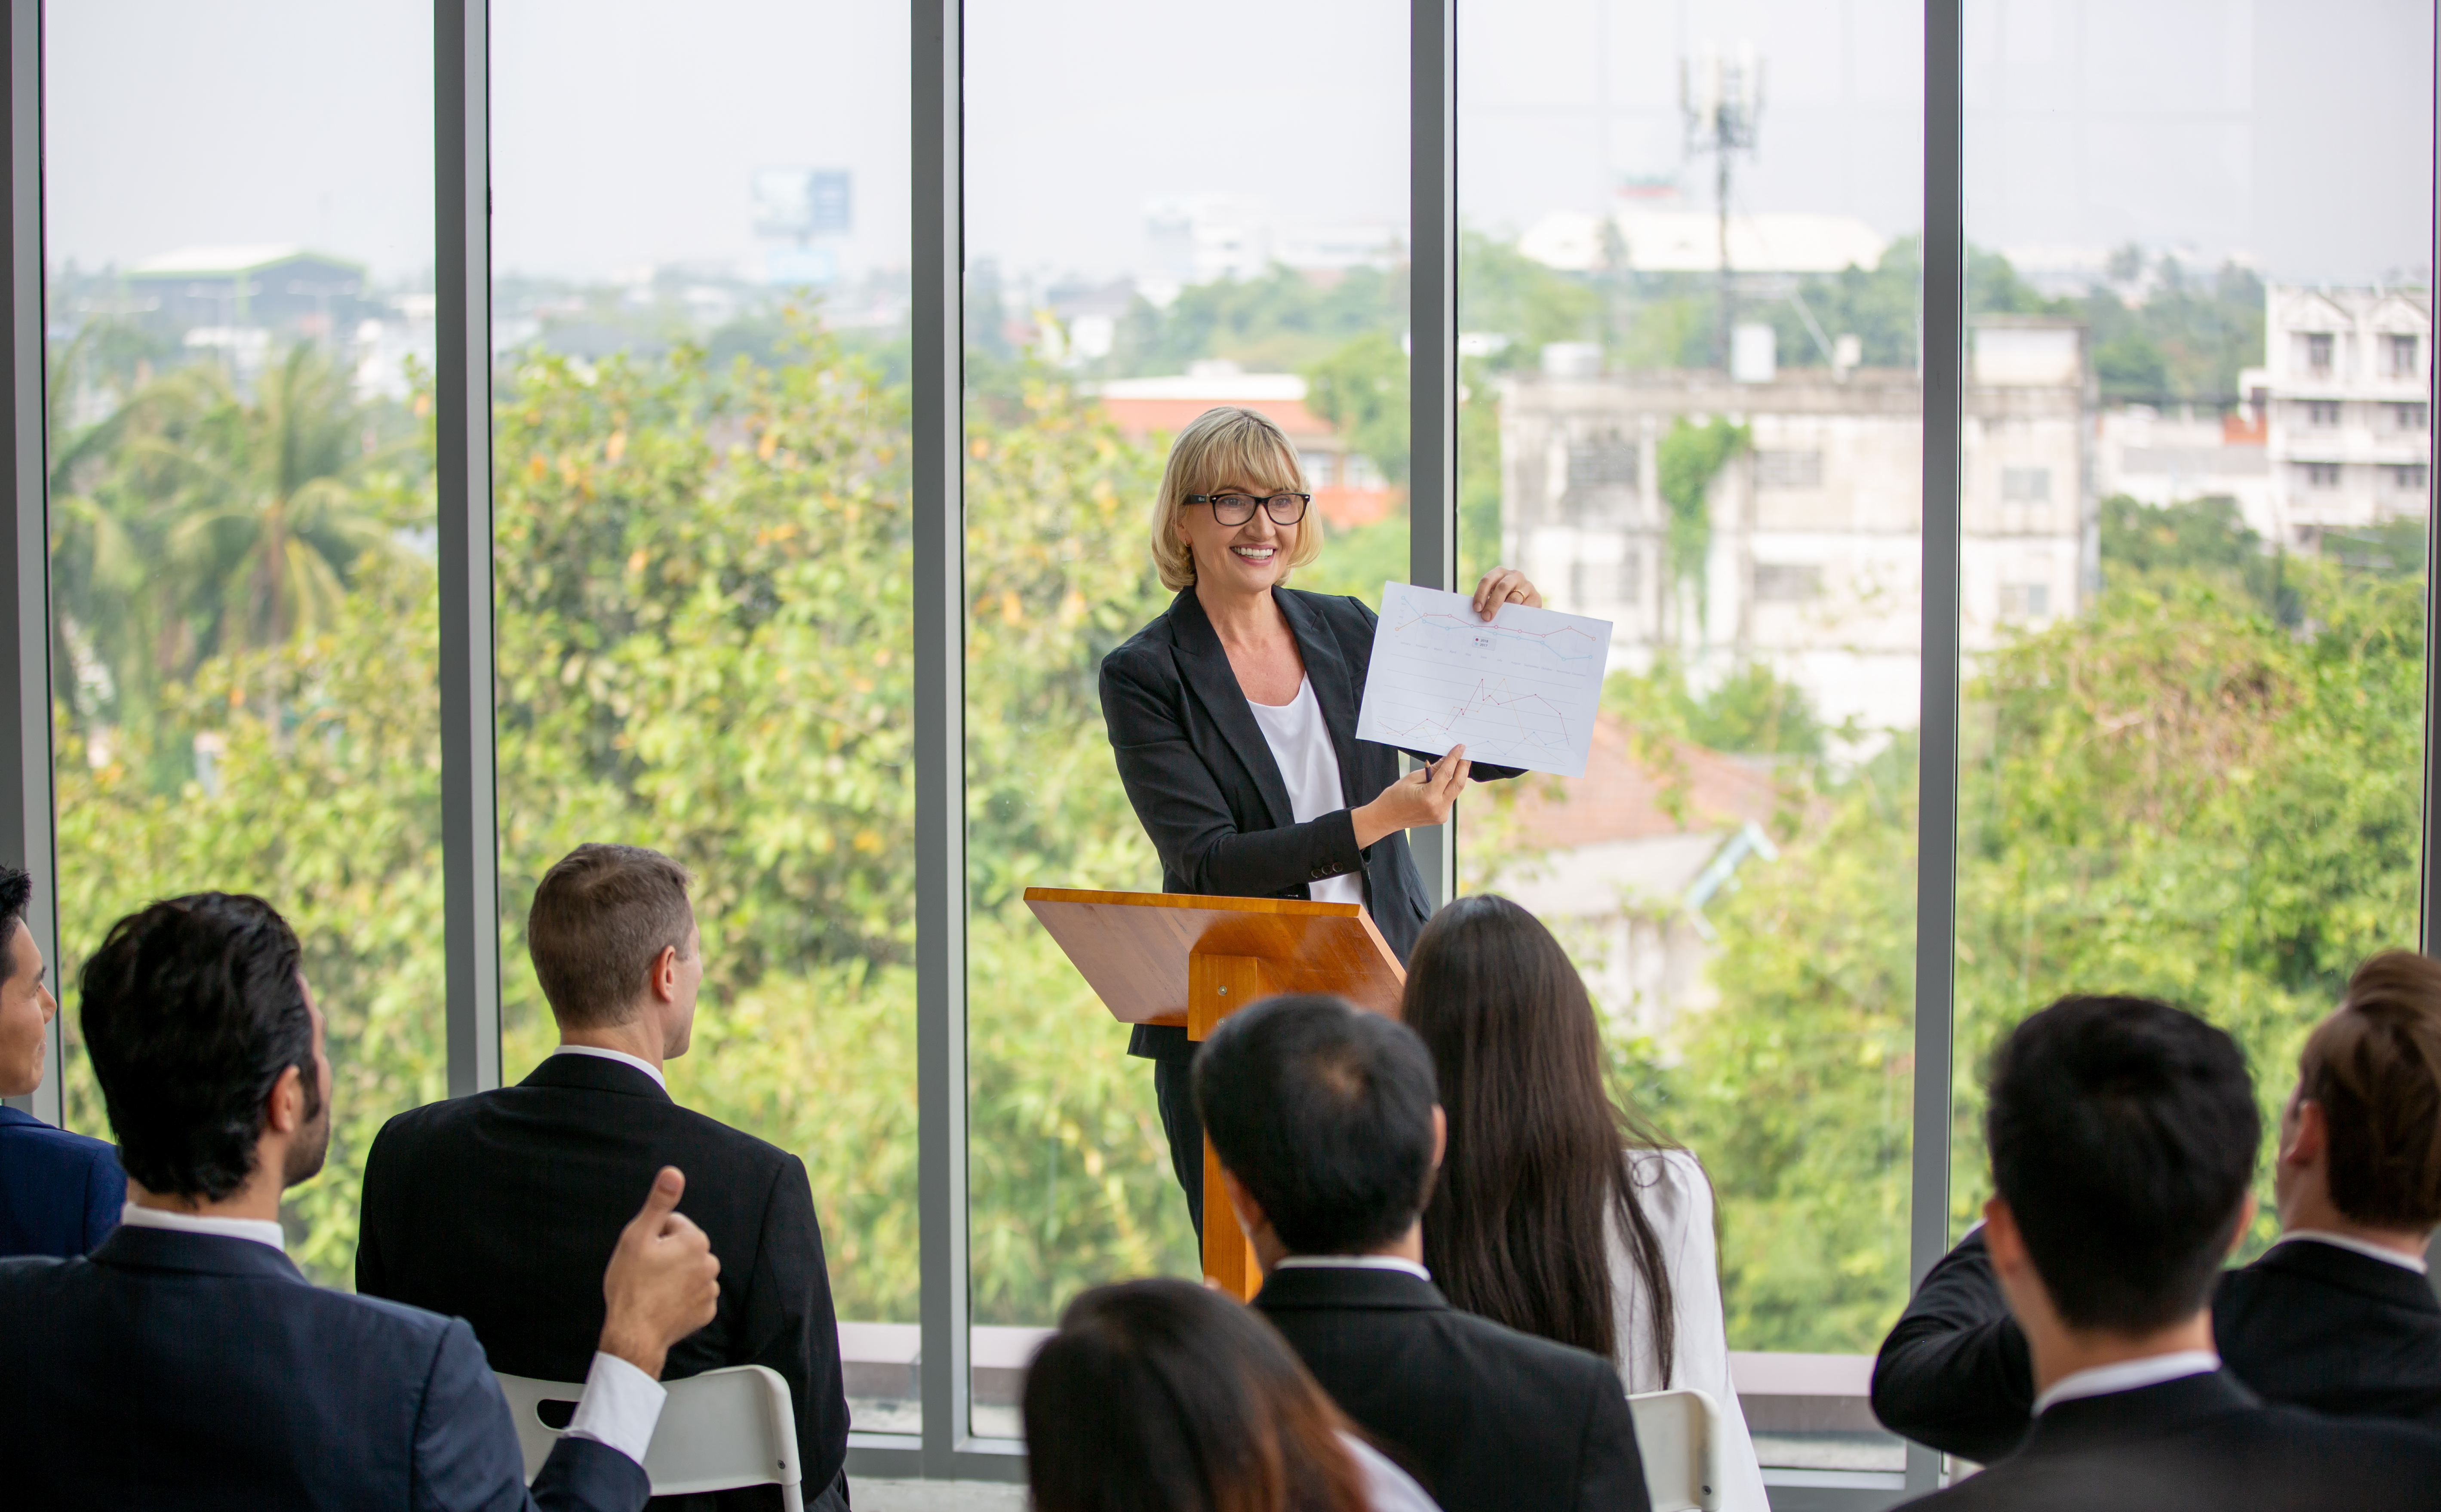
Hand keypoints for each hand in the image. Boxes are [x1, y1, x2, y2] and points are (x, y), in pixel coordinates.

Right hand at [598, 1167, 719, 1379]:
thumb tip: (674, 1172)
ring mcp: (710, 1289)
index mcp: (696, 1241)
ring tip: (652, 1291)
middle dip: (665, 1255)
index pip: (672, 1225)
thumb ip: (659, 1202)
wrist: (633, 1334)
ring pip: (687, 1271)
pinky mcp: (706, 1311)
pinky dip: (679, 1298)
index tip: (642, 1255)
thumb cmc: (631, 1284)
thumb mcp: (637, 1236)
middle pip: (682, 1248)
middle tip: (645, 1273)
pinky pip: (692, 1295)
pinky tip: (662, 1305)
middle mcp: (710, 1263)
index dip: (653, 1237)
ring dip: (673, 1276)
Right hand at [1352, 746, 1472, 848]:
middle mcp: (1438, 808)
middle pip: (1458, 784)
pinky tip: (1447, 780)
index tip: (1460, 748)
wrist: (1386, 818)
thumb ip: (1432, 770)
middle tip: (1466, 755)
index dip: (1455, 758)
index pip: (1447, 773)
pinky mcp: (1441, 817)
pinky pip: (1450, 798)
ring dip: (1457, 777)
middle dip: (1464, 768)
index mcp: (1429, 797)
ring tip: (1457, 764)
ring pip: (1455, 792)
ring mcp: (1441, 815)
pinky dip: (1450, 787)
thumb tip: (1446, 759)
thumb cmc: (1394, 797)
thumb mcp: (1412, 778)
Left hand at [1471, 566, 1542, 618]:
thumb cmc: (1503, 599)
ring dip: (1506, 610)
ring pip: (1515, 598)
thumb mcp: (1494, 595)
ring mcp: (1526, 585)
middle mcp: (1514, 575)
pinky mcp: (1536, 596)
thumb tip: (1480, 614)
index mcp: (1499, 572)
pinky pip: (1526, 607)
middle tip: (1486, 617)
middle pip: (1502, 588)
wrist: (1525, 602)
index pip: (1487, 580)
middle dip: (1493, 603)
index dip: (1480, 594)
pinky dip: (1519, 614)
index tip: (1477, 609)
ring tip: (1500, 621)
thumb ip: (1487, 601)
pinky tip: (1513, 621)